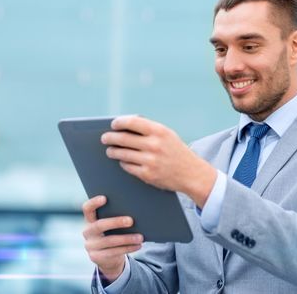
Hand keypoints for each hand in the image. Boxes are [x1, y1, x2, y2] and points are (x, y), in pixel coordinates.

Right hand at [82, 195, 143, 282]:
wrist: (107, 257)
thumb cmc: (113, 233)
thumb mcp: (111, 225)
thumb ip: (116, 216)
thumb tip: (136, 209)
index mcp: (90, 220)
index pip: (87, 209)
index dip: (94, 203)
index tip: (105, 197)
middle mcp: (87, 232)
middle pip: (99, 225)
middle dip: (116, 222)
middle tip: (131, 220)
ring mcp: (90, 246)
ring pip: (110, 241)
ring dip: (127, 238)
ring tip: (140, 237)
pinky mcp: (96, 257)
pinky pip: (114, 252)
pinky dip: (128, 248)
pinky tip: (138, 245)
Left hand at [101, 115, 216, 207]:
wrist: (191, 173)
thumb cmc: (176, 151)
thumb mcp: (167, 135)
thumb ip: (149, 129)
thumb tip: (124, 125)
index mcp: (159, 131)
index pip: (132, 122)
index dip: (119, 122)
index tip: (113, 124)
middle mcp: (154, 145)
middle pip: (123, 138)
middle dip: (110, 138)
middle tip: (104, 138)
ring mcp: (150, 161)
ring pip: (122, 154)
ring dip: (113, 151)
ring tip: (110, 150)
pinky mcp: (147, 174)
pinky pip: (127, 166)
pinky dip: (123, 162)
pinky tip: (122, 160)